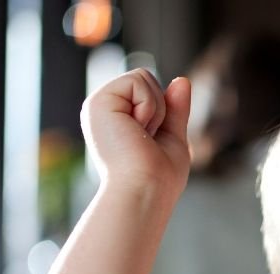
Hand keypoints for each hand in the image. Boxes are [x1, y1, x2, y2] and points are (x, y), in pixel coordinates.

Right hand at [80, 69, 191, 198]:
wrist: (146, 191)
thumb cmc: (159, 177)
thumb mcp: (172, 137)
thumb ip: (174, 110)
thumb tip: (182, 80)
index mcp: (117, 120)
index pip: (149, 90)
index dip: (163, 111)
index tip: (151, 142)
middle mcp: (104, 111)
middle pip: (146, 78)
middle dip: (160, 108)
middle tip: (146, 139)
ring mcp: (98, 105)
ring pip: (142, 76)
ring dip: (155, 109)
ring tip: (140, 136)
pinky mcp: (97, 102)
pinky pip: (138, 79)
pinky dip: (149, 106)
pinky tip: (136, 130)